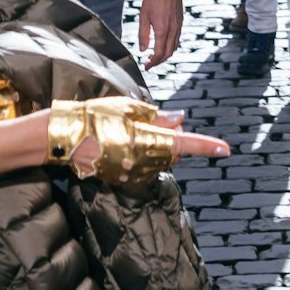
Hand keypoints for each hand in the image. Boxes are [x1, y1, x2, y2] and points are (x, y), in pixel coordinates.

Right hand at [47, 103, 230, 182]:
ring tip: (126, 133)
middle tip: (146, 122)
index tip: (226, 150)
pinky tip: (120, 146)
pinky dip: (140, 157)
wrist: (63, 138)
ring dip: (154, 148)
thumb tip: (181, 119)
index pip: (186, 143)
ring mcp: (132, 175)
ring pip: (158, 161)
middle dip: (170, 139)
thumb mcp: (129, 109)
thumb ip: (159, 117)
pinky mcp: (122, 181)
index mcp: (148, 141)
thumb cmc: (96, 116)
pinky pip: (142, 169)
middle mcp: (144, 162)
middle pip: (173, 152)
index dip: (207, 146)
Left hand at [136, 0, 183, 68]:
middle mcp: (173, 30)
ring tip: (155, 56)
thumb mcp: (143, 16)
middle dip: (159, 61)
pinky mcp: (180, 22)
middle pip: (168, 53)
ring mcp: (178, 26)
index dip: (152, 63)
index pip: (159, 53)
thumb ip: (143, 34)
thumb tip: (142, 49)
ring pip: (174, 47)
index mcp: (162, 30)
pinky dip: (170, 46)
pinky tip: (163, 44)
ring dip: (165, 54)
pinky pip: (177, 39)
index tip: (146, 66)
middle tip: (149, 63)